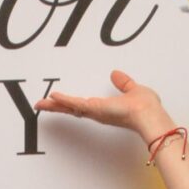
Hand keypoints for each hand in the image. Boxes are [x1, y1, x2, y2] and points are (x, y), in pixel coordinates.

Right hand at [35, 68, 170, 145]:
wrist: (149, 115)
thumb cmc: (146, 107)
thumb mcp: (133, 89)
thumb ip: (124, 83)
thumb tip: (116, 74)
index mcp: (105, 108)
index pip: (83, 105)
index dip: (70, 103)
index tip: (59, 101)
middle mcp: (98, 112)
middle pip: (72, 109)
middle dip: (56, 107)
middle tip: (41, 105)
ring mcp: (95, 112)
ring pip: (70, 108)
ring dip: (54, 105)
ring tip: (40, 103)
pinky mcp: (95, 109)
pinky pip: (76, 104)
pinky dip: (64, 100)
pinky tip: (53, 96)